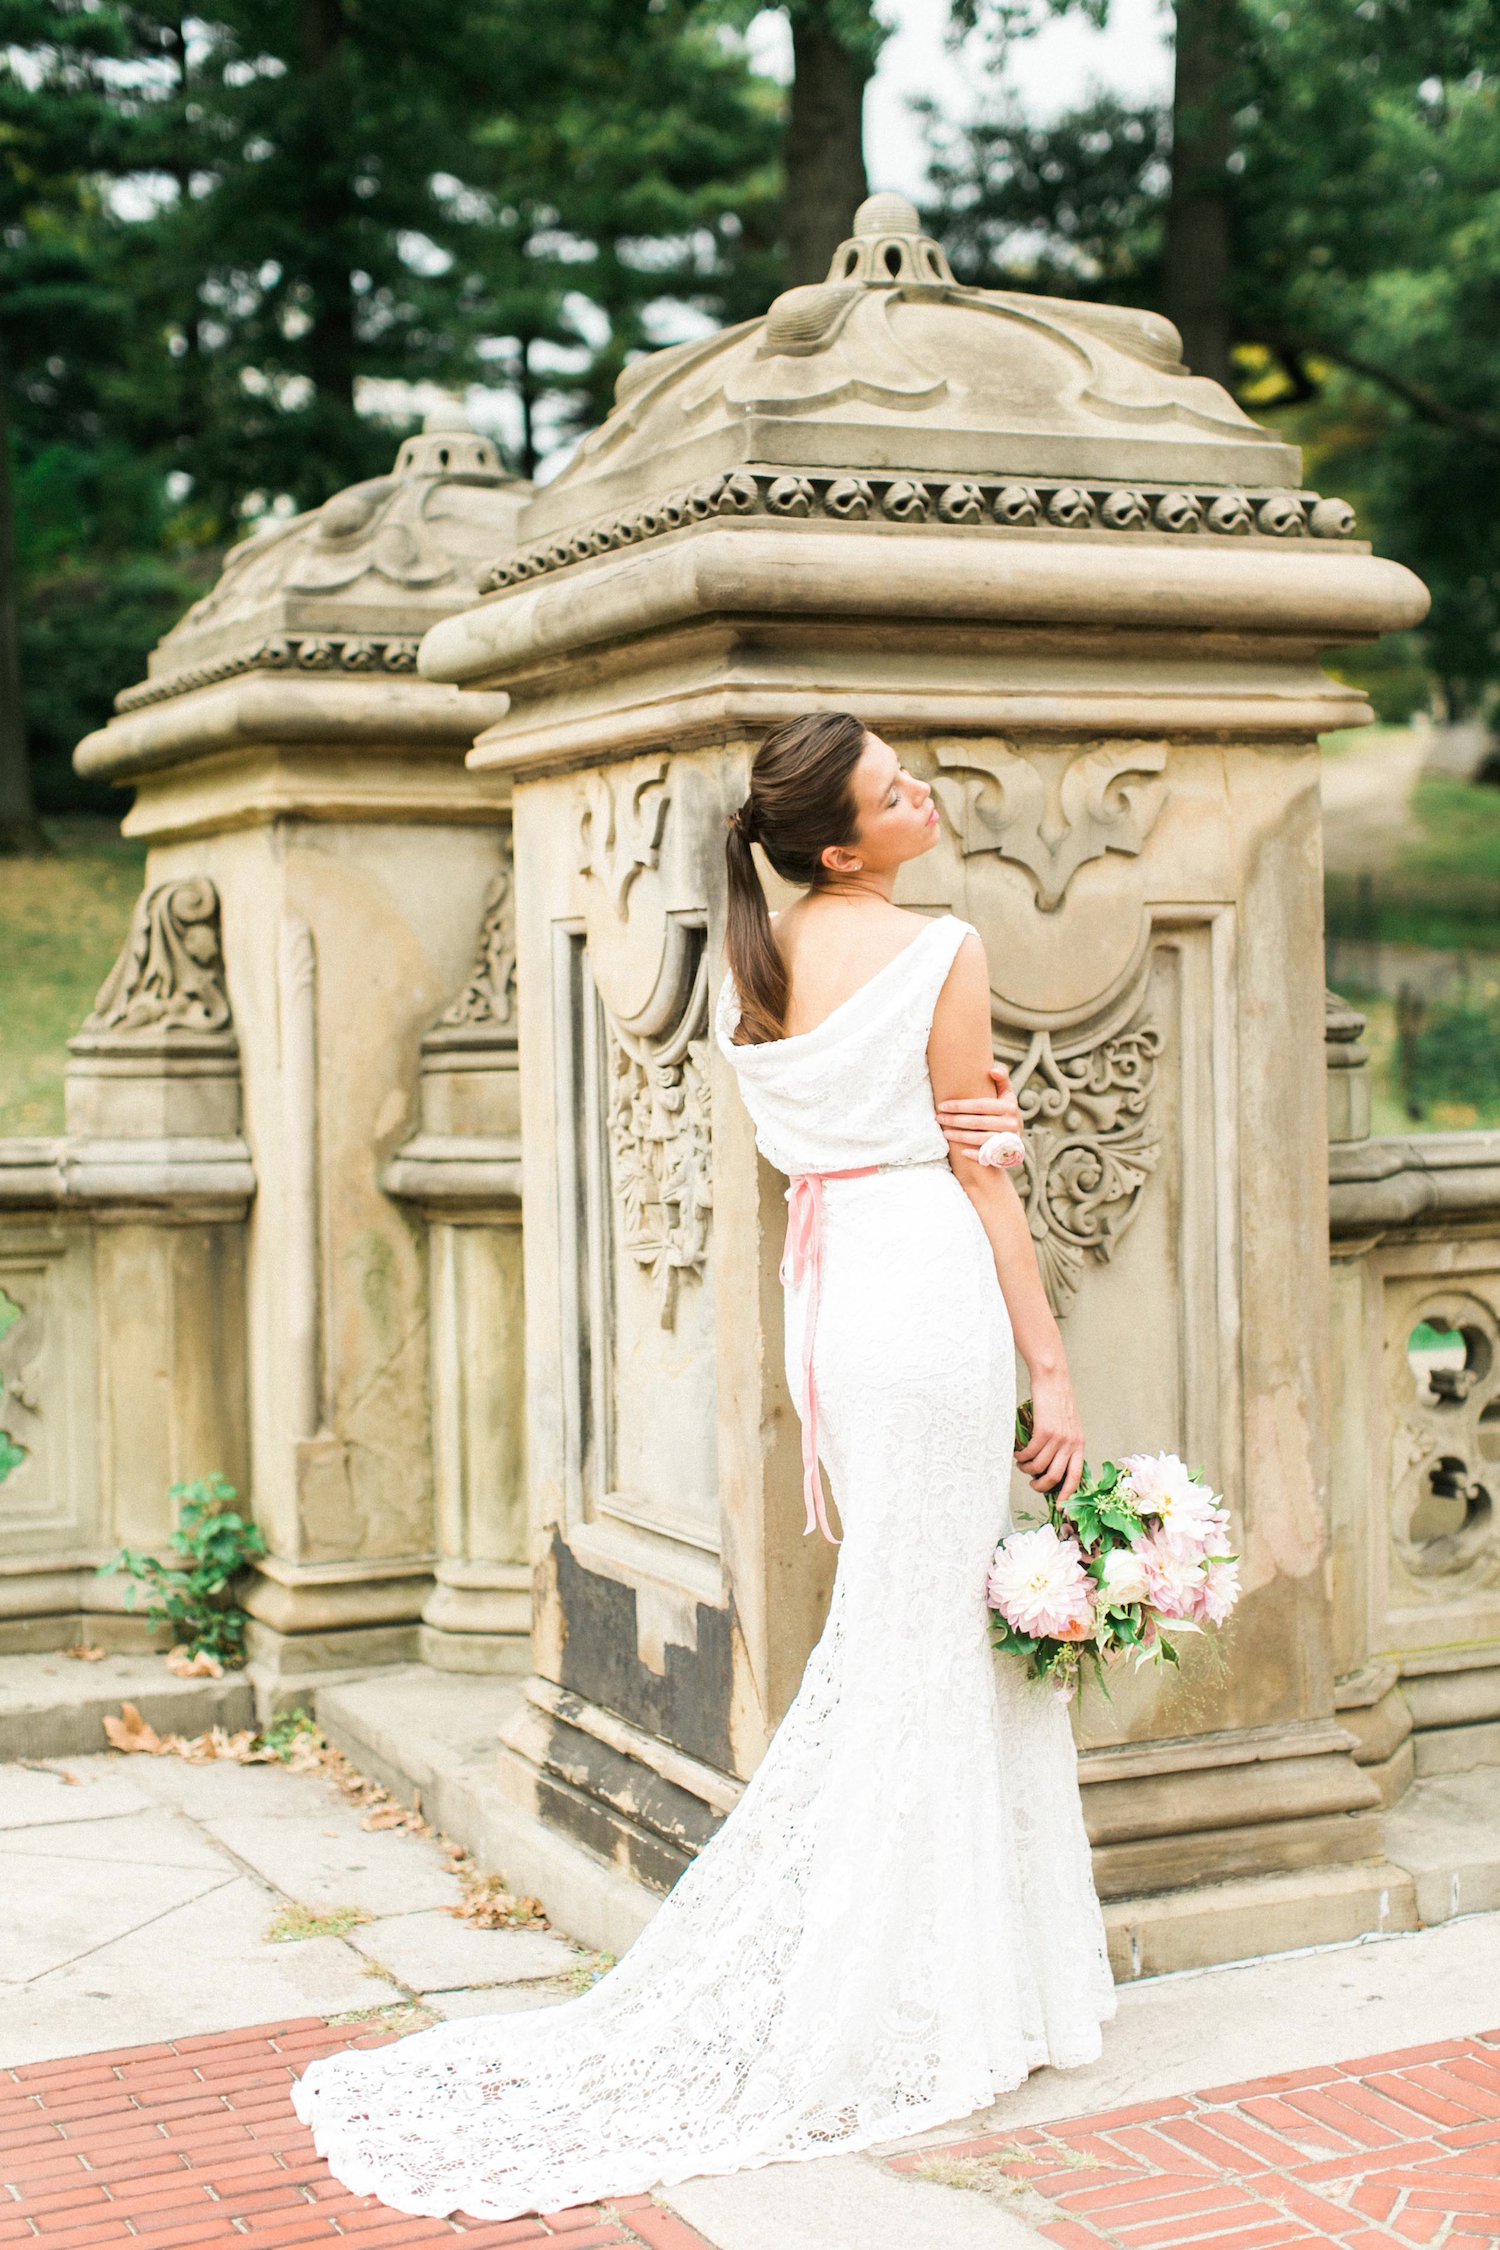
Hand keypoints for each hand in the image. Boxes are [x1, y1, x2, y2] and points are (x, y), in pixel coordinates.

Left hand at [937, 1067, 1023, 1163]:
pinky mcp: (1005, 1154)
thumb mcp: (1006, 1093)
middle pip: (977, 1122)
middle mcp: (1011, 1123)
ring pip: (980, 1139)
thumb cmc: (1005, 1109)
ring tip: (944, 1132)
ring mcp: (1008, 1140)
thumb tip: (992, 1070)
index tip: (942, 1105)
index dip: (960, 1105)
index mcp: (1009, 1106)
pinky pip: (988, 1155)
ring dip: (960, 1136)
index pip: (980, 1105)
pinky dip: (974, 1154)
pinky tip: (961, 1152)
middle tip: (938, 1118)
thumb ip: (1001, 1079)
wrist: (1016, 1134)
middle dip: (955, 1120)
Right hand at [1016, 1371, 1083, 1504]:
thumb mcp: (1068, 1426)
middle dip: (1041, 1486)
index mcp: (1079, 1444)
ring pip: (1040, 1465)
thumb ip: (1064, 1444)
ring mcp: (1059, 1437)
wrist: (1053, 1380)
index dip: (1068, 1493)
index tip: (1060, 1506)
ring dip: (1027, 1468)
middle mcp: (1071, 1443)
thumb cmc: (1057, 1402)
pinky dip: (1021, 1456)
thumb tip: (1049, 1465)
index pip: (1076, 1475)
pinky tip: (1017, 1452)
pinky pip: (1030, 1452)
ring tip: (1021, 1463)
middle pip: (1055, 1476)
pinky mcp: (1045, 1430)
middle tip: (1032, 1484)